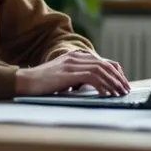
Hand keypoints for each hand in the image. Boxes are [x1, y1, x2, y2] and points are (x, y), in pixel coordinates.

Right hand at [15, 50, 129, 96]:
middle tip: (125, 90)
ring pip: (100, 70)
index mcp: (75, 56)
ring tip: (119, 93)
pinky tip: (106, 94)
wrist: (25, 81)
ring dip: (113, 83)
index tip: (122, 83)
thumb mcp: (63, 77)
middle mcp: (75, 57)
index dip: (115, 71)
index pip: (101, 61)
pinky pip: (91, 77)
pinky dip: (102, 85)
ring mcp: (72, 64)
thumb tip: (93, 86)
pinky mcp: (68, 73)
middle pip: (104, 65)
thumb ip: (76, 77)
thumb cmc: (42, 83)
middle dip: (118, 78)